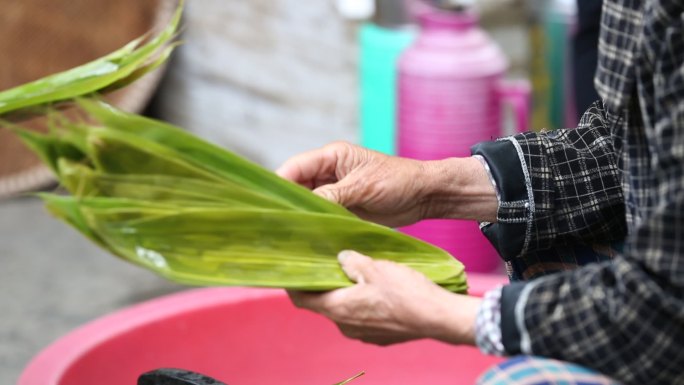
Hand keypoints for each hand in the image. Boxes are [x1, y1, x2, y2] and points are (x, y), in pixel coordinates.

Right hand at [277, 142, 497, 226]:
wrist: (425, 196)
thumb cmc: (398, 181)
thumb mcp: (363, 187)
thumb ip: (332, 197)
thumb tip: (304, 210)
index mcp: (331, 157)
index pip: (295, 168)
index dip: (279, 184)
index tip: (266, 204)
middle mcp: (328, 174)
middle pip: (297, 188)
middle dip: (287, 205)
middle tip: (273, 226)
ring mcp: (335, 193)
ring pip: (307, 206)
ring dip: (301, 219)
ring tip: (287, 237)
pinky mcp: (343, 210)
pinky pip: (322, 219)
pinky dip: (316, 228)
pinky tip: (308, 241)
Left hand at [288, 250, 480, 345]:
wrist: (438, 318)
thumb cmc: (407, 293)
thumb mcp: (376, 268)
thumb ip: (353, 262)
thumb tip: (341, 258)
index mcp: (339, 309)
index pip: (304, 300)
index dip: (294, 286)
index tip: (291, 273)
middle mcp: (347, 326)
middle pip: (324, 304)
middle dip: (324, 286)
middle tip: (327, 265)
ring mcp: (364, 334)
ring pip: (345, 311)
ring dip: (346, 294)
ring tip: (355, 273)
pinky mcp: (380, 336)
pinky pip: (363, 318)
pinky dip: (363, 303)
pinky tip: (376, 289)